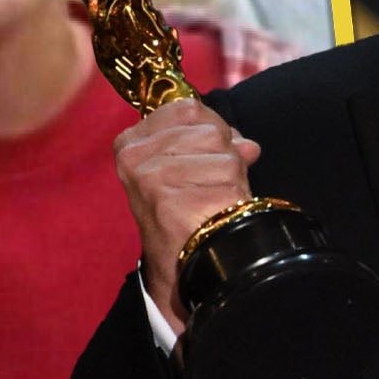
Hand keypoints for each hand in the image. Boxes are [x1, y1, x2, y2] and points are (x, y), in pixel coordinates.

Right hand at [112, 97, 259, 334]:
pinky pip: (231, 177)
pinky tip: (220, 215)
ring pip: (225, 152)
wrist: (183, 270)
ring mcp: (152, 178)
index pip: (188, 107)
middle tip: (211, 185)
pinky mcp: (172, 199)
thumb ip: (209, 143)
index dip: (212, 127)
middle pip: (210, 128)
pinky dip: (237, 195)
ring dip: (233, 178)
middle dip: (225, 154)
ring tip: (214, 202)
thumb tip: (249, 146)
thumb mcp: (185, 169)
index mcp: (130, 144)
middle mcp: (135, 158)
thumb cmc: (186, 214)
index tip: (206, 154)